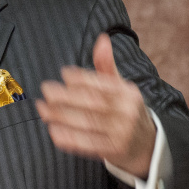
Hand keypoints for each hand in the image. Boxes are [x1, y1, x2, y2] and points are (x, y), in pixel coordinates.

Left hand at [36, 34, 156, 177]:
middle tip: (46, 90)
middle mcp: (127, 112)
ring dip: (62, 116)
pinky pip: (88, 144)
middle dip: (67, 97)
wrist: (146, 145)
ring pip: (88, 123)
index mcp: (128, 93)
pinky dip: (70, 138)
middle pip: (93, 103)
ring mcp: (122, 133)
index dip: (83, 78)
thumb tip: (102, 38)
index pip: (102, 84)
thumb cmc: (125, 110)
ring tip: (42, 109)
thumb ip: (106, 65)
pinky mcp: (114, 150)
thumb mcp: (120, 87)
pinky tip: (53, 131)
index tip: (64, 73)